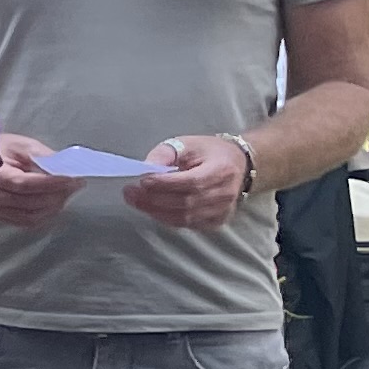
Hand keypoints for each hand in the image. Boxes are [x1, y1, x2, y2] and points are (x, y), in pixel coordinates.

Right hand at [0, 134, 79, 228]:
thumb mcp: (18, 144)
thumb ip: (40, 154)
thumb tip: (64, 165)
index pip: (26, 184)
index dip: (51, 183)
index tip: (74, 178)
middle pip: (31, 202)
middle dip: (58, 194)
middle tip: (76, 184)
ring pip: (30, 216)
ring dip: (53, 206)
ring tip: (67, 193)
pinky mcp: (0, 215)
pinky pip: (25, 222)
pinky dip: (44, 216)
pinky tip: (54, 205)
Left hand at [130, 130, 251, 232]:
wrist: (238, 164)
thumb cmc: (210, 152)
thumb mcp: (188, 144)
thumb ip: (166, 152)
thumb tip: (146, 167)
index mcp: (221, 170)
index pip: (191, 182)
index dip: (165, 184)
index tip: (142, 180)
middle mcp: (225, 193)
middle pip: (185, 202)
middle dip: (153, 199)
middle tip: (130, 192)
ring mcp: (223, 210)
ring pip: (184, 217)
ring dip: (155, 211)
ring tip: (135, 200)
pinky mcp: (216, 221)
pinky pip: (187, 225)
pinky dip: (167, 218)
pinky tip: (152, 208)